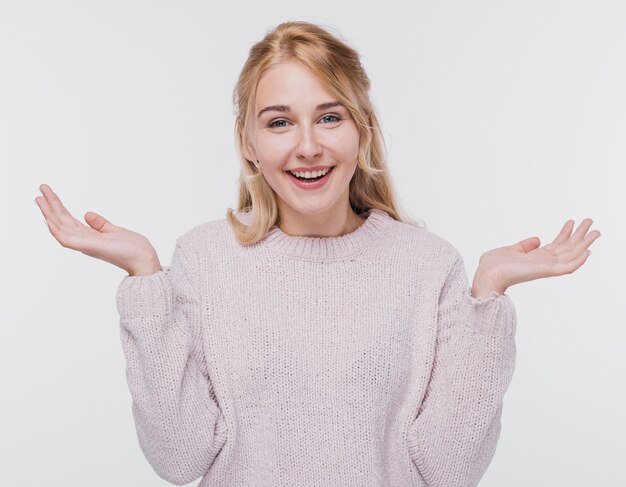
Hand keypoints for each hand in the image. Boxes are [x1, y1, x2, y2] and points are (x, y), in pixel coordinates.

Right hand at [35, 183, 160, 275]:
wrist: (143, 258)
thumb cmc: (132, 248)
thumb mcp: (114, 231)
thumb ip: (100, 224)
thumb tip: (87, 214)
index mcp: (89, 237)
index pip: (69, 220)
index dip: (58, 208)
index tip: (49, 194)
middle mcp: (84, 241)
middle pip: (62, 221)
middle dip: (50, 206)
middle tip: (41, 188)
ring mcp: (85, 244)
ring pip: (60, 228)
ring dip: (48, 213)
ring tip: (39, 198)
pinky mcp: (90, 247)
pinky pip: (67, 240)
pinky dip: (56, 230)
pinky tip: (47, 219)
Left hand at [472, 218, 600, 295]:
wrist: (487, 273)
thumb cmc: (494, 264)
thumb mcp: (512, 249)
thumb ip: (525, 246)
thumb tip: (537, 239)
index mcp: (536, 258)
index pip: (556, 245)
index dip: (565, 234)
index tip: (572, 221)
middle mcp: (543, 263)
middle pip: (567, 248)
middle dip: (580, 235)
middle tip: (591, 221)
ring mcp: (545, 267)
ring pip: (571, 255)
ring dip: (584, 244)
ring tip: (596, 231)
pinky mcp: (545, 271)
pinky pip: (567, 268)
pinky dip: (578, 261)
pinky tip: (588, 251)